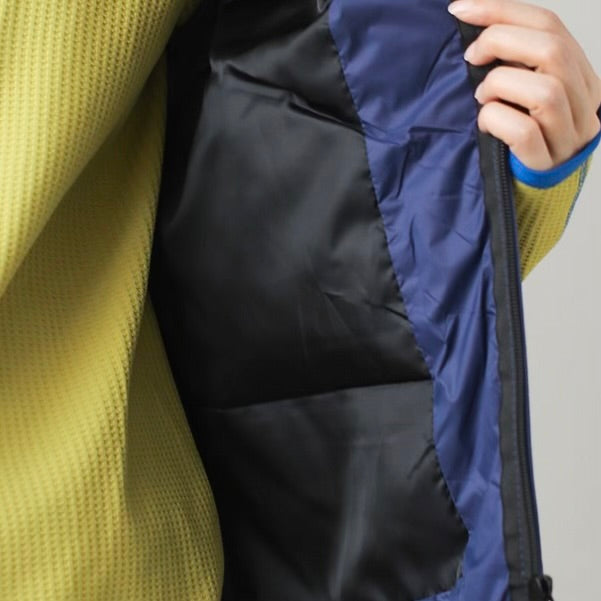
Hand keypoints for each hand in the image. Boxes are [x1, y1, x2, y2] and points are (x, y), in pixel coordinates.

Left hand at [448, 0, 600, 169]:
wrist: (534, 192)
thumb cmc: (523, 138)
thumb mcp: (526, 92)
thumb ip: (517, 62)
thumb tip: (475, 29)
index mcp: (581, 75)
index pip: (550, 25)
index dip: (502, 10)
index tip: (461, 9)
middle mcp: (583, 102)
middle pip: (552, 49)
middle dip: (500, 41)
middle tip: (471, 57)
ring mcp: (568, 135)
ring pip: (544, 90)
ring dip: (499, 85)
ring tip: (482, 97)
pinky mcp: (546, 163)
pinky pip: (525, 132)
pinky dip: (495, 119)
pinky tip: (484, 121)